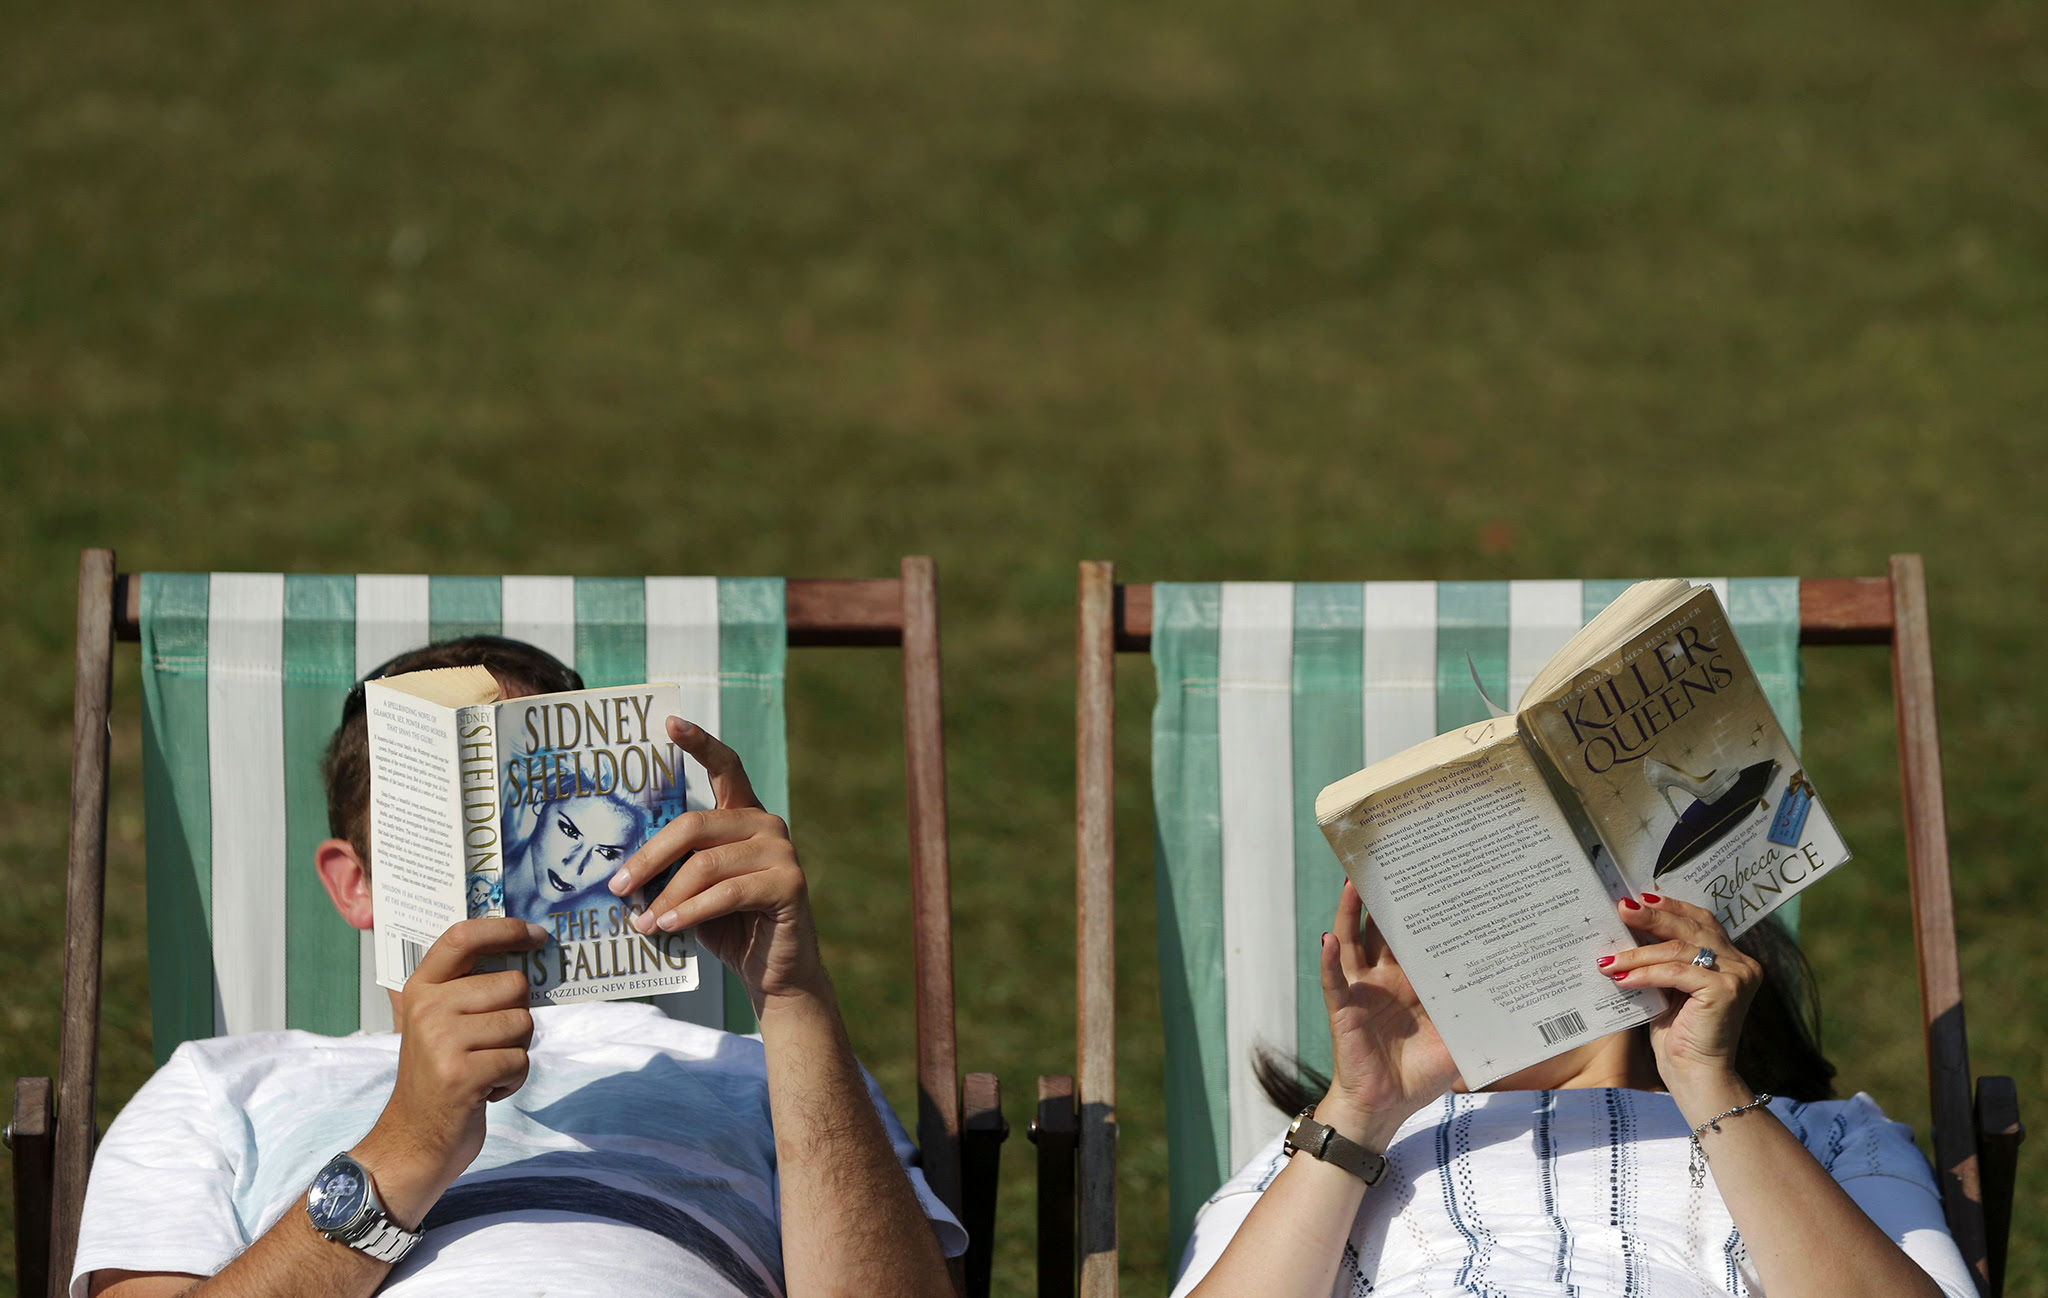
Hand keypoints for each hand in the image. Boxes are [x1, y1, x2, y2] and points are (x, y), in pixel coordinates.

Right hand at [356, 917, 545, 1227]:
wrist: (412, 1142)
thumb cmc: (438, 1079)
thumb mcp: (438, 1025)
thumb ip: (466, 990)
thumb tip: (522, 954)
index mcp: (421, 989)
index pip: (463, 937)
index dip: (505, 929)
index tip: (536, 936)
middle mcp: (427, 1008)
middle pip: (513, 985)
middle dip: (516, 1018)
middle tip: (489, 1046)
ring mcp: (442, 1040)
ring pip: (522, 1023)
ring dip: (515, 1052)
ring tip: (484, 1069)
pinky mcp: (461, 1074)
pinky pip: (520, 1060)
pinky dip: (513, 1080)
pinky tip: (486, 1091)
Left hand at [605, 718, 826, 1010]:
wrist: (773, 972)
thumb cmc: (727, 926)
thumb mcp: (693, 890)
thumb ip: (674, 867)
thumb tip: (618, 868)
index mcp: (743, 814)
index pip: (724, 766)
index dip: (699, 742)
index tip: (670, 722)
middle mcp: (766, 823)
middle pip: (694, 824)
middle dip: (649, 857)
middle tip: (616, 887)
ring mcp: (782, 851)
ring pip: (705, 864)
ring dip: (666, 897)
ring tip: (641, 922)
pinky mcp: (790, 883)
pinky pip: (727, 893)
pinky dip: (690, 912)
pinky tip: (667, 927)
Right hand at [1317, 879, 1461, 1149]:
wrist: (1386, 1106)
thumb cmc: (1421, 1073)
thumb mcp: (1460, 1040)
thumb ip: (1481, 1016)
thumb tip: (1524, 994)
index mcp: (1413, 981)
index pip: (1417, 935)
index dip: (1423, 907)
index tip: (1436, 875)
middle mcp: (1385, 977)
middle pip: (1381, 927)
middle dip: (1383, 895)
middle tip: (1389, 858)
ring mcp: (1361, 989)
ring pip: (1352, 940)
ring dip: (1348, 911)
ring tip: (1351, 880)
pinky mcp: (1342, 1007)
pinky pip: (1332, 978)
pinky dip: (1328, 958)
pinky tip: (1328, 938)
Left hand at [1604, 894, 1760, 1095]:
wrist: (1694, 1075)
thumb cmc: (1679, 1034)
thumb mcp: (1670, 987)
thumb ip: (1664, 959)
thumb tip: (1631, 926)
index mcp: (1733, 959)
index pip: (1702, 922)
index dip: (1672, 907)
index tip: (1639, 899)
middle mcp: (1742, 963)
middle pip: (1691, 929)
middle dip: (1653, 918)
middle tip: (1621, 910)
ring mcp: (1738, 975)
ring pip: (1679, 950)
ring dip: (1637, 953)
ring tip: (1608, 959)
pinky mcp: (1726, 989)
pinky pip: (1676, 972)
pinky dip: (1645, 973)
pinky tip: (1622, 978)